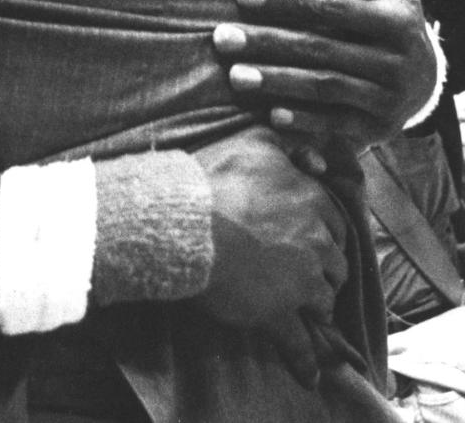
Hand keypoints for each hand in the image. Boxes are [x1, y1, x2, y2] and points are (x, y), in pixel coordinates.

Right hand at [193, 129, 347, 388]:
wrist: (183, 222)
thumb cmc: (214, 180)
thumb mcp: (255, 143)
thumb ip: (287, 143)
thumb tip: (312, 153)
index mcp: (312, 201)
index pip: (335, 222)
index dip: (324, 232)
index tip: (313, 239)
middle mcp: (315, 241)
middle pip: (336, 263)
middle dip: (325, 270)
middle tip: (308, 273)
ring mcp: (301, 281)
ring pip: (323, 300)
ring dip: (317, 306)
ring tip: (306, 313)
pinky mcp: (279, 313)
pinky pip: (299, 343)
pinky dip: (306, 361)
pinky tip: (310, 374)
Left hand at [212, 0, 435, 147]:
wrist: (428, 82)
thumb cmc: (392, 21)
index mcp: (395, 21)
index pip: (331, 8)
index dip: (286, 1)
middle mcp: (394, 62)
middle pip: (322, 49)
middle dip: (269, 42)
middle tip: (221, 37)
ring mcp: (387, 99)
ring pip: (326, 88)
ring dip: (278, 82)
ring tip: (235, 76)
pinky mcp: (377, 130)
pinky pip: (336, 126)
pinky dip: (304, 122)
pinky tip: (269, 115)